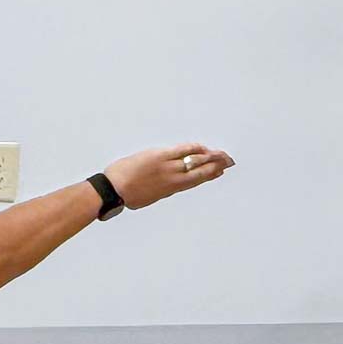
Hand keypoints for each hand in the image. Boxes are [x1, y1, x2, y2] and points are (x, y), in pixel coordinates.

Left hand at [103, 144, 235, 210]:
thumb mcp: (150, 196)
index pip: (196, 181)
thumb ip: (162, 189)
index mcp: (171, 189)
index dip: (210, 176)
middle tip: (228, 161)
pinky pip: (182, 150)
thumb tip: (166, 186)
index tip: (219, 172)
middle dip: (216, 166)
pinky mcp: (160, 156)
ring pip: (196, 161)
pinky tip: (202, 147)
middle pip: (201, 171)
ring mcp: (168, 167)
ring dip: (212, 157)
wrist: (114, 190)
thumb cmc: (127, 194)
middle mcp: (174, 178)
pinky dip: (195, 148)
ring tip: (223, 154)